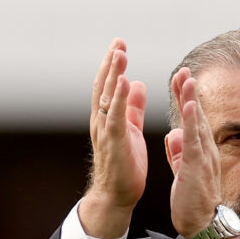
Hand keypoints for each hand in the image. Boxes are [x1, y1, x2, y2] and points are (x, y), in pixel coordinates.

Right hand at [80, 39, 147, 238]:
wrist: (116, 195)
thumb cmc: (124, 165)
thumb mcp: (131, 129)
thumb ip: (133, 107)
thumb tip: (138, 83)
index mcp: (107, 119)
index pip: (108, 87)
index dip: (113, 66)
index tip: (119, 45)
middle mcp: (102, 122)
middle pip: (105, 87)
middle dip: (111, 64)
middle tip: (119, 42)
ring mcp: (106, 132)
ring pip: (108, 98)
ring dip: (114, 75)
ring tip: (120, 55)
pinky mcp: (115, 143)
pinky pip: (117, 117)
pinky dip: (120, 99)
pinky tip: (126, 82)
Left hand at [165, 68, 221, 238]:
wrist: (202, 225)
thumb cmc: (193, 203)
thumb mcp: (182, 173)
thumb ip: (178, 154)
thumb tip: (173, 135)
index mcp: (199, 153)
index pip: (192, 122)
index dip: (187, 101)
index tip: (180, 82)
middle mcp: (205, 151)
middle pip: (196, 116)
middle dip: (189, 93)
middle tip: (184, 70)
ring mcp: (202, 158)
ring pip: (196, 123)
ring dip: (191, 99)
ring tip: (187, 78)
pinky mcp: (196, 167)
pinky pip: (194, 140)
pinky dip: (191, 121)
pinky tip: (188, 105)